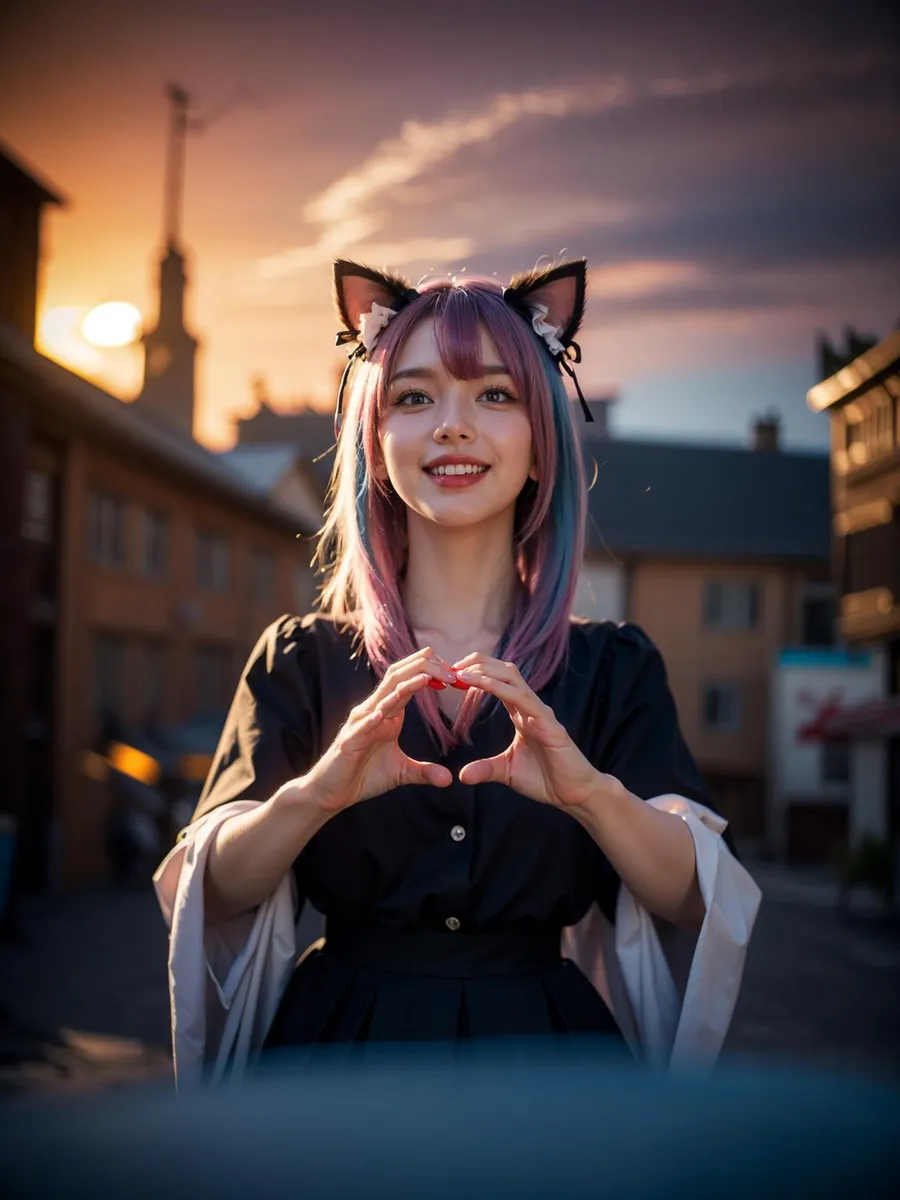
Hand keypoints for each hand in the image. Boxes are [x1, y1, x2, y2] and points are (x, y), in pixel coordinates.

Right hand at [306, 647, 455, 812]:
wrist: (331, 793)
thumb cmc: (362, 776)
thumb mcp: (401, 773)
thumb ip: (424, 772)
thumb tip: (449, 779)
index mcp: (387, 713)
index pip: (407, 682)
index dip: (430, 674)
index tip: (455, 674)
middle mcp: (373, 711)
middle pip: (397, 678)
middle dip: (423, 668)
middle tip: (451, 670)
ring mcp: (359, 725)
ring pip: (381, 697)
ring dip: (404, 686)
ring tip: (425, 678)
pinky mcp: (348, 743)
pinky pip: (362, 727)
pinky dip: (373, 719)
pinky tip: (385, 715)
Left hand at [452, 654, 601, 809]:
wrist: (574, 794)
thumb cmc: (545, 779)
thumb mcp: (506, 772)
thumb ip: (485, 769)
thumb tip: (462, 775)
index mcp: (521, 712)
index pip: (497, 680)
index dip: (474, 673)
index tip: (449, 674)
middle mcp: (530, 705)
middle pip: (503, 670)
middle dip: (476, 663)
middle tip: (448, 667)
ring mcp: (540, 711)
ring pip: (512, 677)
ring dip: (485, 671)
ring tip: (460, 672)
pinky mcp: (549, 723)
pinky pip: (522, 698)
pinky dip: (500, 687)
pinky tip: (481, 684)